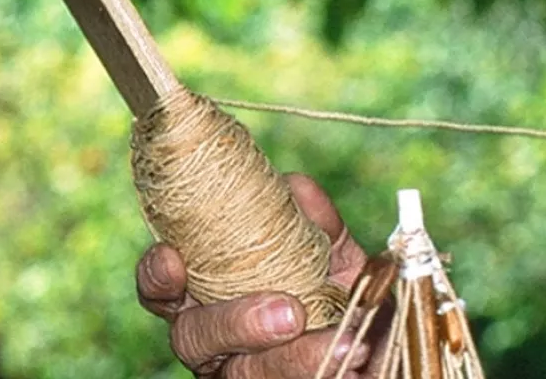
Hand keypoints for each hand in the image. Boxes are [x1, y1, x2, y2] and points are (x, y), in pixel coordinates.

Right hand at [136, 174, 375, 377]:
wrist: (387, 343)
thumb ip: (317, 228)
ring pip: (245, 373)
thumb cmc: (349, 298)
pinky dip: (322, 367)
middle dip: (236, 323)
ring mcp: (243, 373)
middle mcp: (217, 342)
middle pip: (192, 338)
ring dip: (294, 357)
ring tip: (345, 343)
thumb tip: (295, 187)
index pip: (165, 291)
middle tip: (290, 313)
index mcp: (213, 298)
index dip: (158, 276)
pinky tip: (354, 352)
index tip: (172, 257)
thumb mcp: (337, 258)